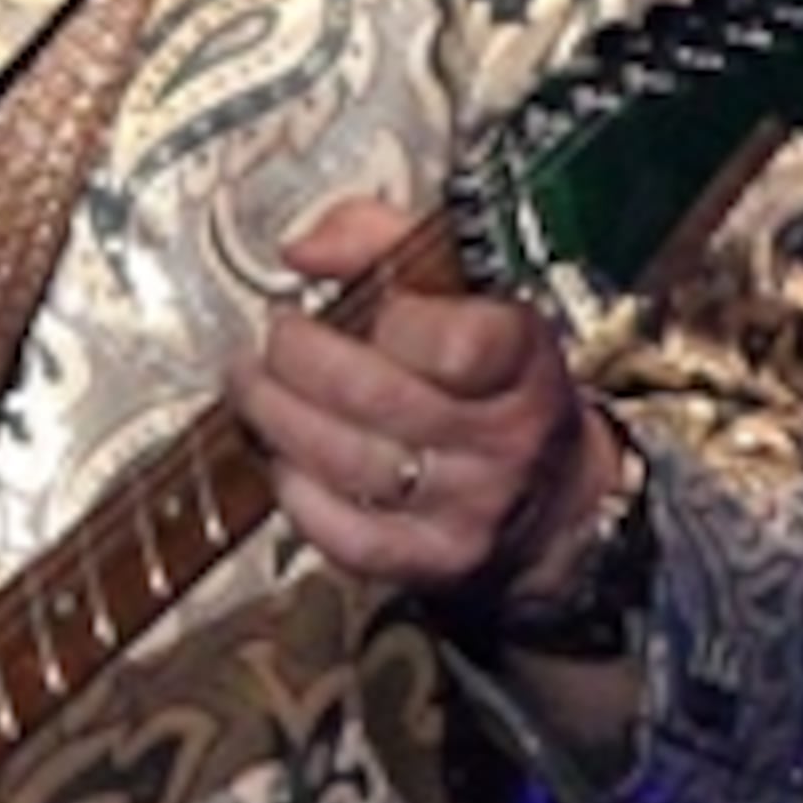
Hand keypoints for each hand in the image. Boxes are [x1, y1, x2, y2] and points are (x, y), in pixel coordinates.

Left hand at [235, 195, 612, 622]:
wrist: (551, 497)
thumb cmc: (491, 377)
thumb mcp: (465, 289)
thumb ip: (382, 240)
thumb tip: (302, 250)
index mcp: (522, 361)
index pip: (459, 344)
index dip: (391, 320)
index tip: (350, 303)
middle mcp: (505, 440)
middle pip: (380, 400)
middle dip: (299, 361)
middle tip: (270, 340)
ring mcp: (469, 508)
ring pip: (349, 464)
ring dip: (277, 417)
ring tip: (252, 385)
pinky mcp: (432, 562)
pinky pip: (343, 533)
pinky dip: (295, 491)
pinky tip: (281, 455)